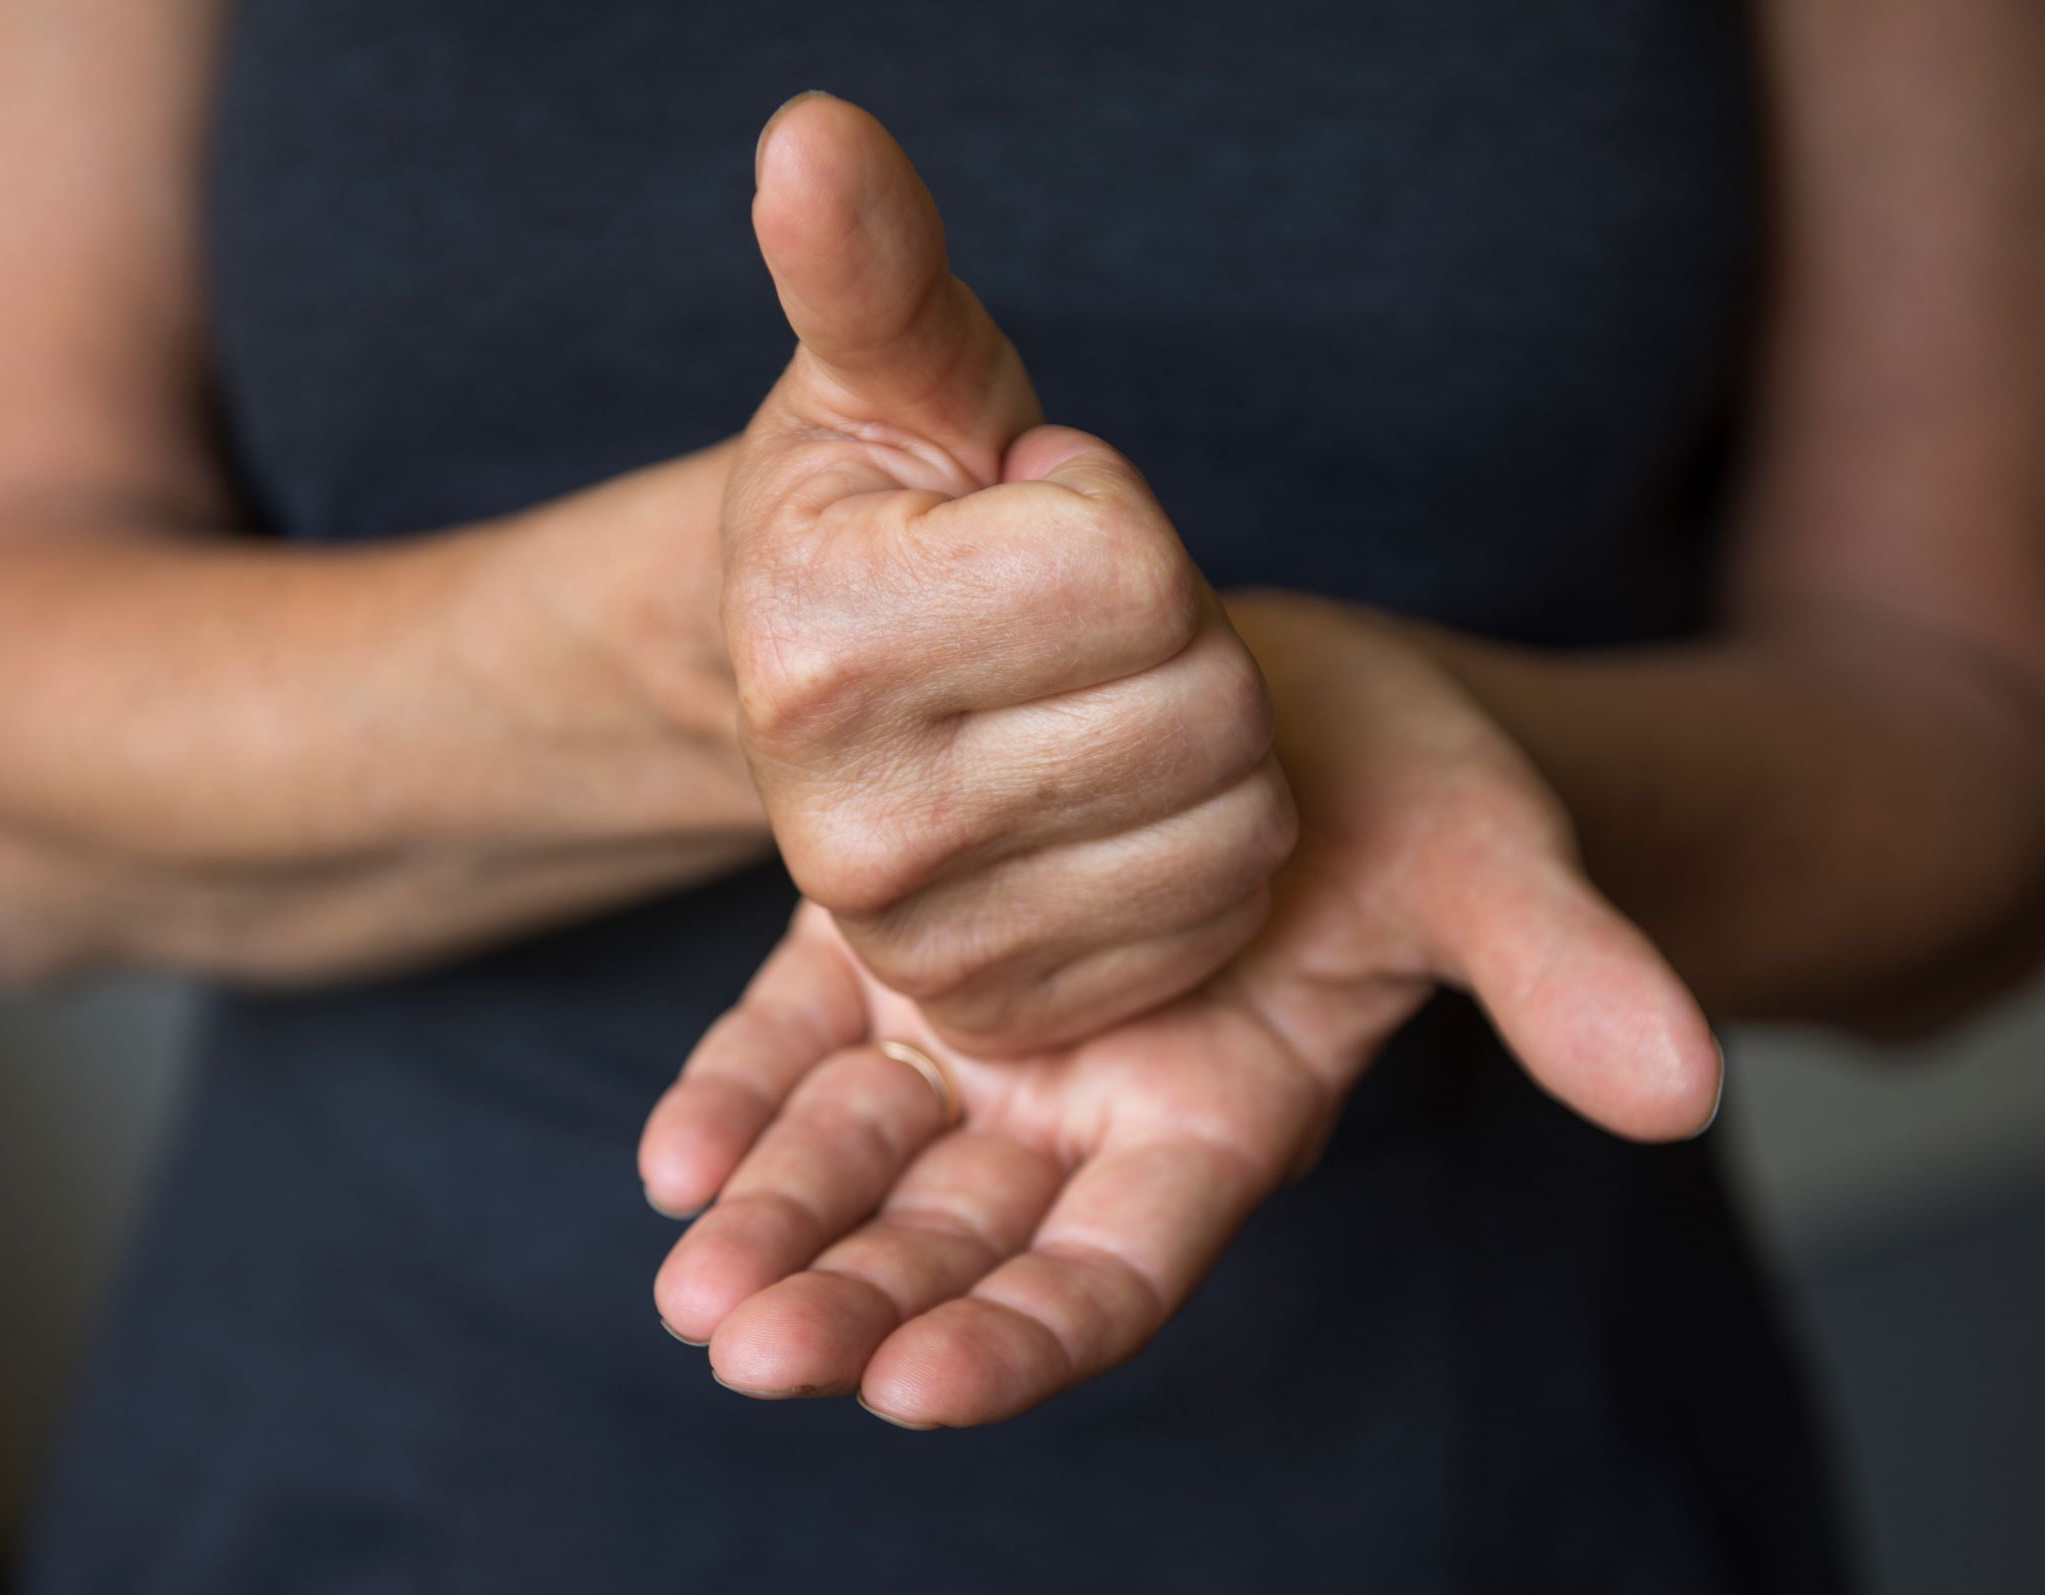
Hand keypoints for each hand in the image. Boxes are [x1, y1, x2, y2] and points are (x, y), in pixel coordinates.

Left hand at [640, 589, 1721, 1427]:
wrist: (1291, 677)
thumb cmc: (1411, 778)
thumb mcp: (1489, 856)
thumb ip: (1563, 973)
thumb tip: (1689, 1081)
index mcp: (1218, 1124)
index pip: (1113, 1276)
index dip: (1022, 1338)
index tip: (917, 1388)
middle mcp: (1084, 1109)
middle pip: (961, 1247)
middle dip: (861, 1305)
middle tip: (751, 1351)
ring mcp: (984, 1035)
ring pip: (869, 1159)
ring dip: (780, 1224)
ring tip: (692, 1288)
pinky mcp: (899, 944)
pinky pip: (807, 1033)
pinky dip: (742, 1093)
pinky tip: (671, 1155)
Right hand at [722, 95, 1293, 1055]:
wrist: (846, 684)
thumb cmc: (894, 508)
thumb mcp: (898, 377)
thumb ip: (875, 266)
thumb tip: (810, 134)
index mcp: (821, 637)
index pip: (1132, 564)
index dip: (1117, 514)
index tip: (1032, 519)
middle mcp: (848, 817)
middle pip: (1202, 704)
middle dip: (1175, 633)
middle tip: (1074, 626)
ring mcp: (924, 937)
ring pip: (1234, 820)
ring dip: (1204, 742)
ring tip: (1088, 706)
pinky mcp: (998, 1011)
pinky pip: (1218, 913)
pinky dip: (1205, 849)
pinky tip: (1112, 807)